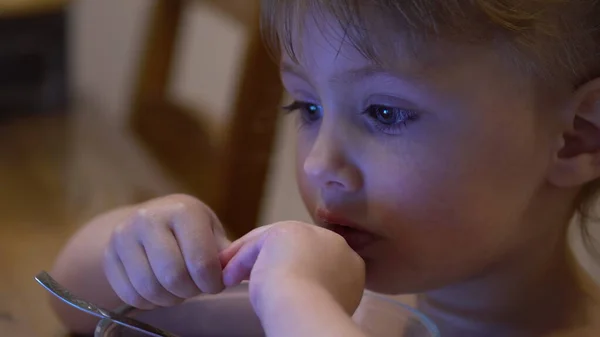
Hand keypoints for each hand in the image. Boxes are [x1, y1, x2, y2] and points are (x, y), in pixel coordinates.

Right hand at [103, 194, 229, 308]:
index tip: (215, 283)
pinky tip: (160, 290)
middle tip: (196, 288)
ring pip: (150, 289)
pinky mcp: (109, 255)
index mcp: (183, 210)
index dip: (212, 283)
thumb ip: (226, 252)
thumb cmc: (189, 229)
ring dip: (170, 299)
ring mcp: (124, 236)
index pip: (202, 262)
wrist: (146, 220)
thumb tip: (242, 272)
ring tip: (180, 289)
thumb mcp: (210, 230)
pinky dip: (150, 302)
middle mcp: (150, 218)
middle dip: (191, 291)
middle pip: (174, 277)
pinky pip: (131, 295)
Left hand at [220, 221, 364, 316]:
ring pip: (276, 243)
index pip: (320, 261)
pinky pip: (258, 244)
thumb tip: (301, 292)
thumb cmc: (314, 317)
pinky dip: (240, 261)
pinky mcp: (286, 231)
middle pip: (298, 248)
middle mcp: (336, 244)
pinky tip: (228, 276)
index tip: (279, 286)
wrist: (309, 310)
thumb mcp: (325, 301)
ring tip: (232, 276)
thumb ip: (319, 287)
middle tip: (249, 278)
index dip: (298, 272)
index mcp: (351, 264)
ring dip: (250, 259)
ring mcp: (311, 234)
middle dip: (273, 261)